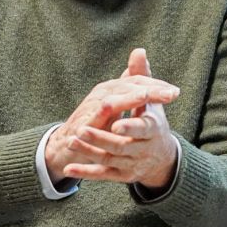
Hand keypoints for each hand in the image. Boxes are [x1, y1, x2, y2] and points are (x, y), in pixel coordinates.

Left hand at [44, 48, 178, 187]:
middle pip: (121, 146)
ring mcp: (132, 164)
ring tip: (72, 141)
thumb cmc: (151, 121)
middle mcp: (143, 149)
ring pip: (109, 159)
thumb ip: (142, 77)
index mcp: (153, 129)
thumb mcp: (150, 101)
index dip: (130, 127)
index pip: (143, 128)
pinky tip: (68, 170)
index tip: (116, 124)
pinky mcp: (120, 175)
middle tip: (81, 130)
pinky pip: (101, 174)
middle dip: (101, 139)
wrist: (158, 156)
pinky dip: (85, 173)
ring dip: (89, 152)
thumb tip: (138, 52)